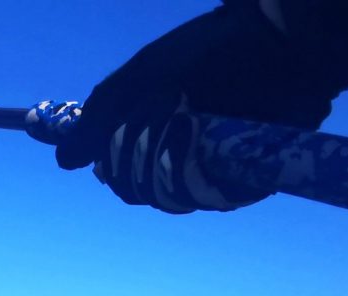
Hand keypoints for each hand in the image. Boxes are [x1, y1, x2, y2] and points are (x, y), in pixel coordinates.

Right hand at [56, 2, 331, 212]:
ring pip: (178, 198)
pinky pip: (219, 198)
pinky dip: (216, 176)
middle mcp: (180, 154)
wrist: (284, 45)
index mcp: (153, 131)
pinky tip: (226, 144)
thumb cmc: (213, 52)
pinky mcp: (247, 177)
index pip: (119, 174)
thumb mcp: (146, 76)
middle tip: (170, 117)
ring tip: (199, 124)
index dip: (115, 164)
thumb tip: (63, 161)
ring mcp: (213, 168)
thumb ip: (101, 116)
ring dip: (181, 164)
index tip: (118, 143)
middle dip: (148, 159)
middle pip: (145, 191)